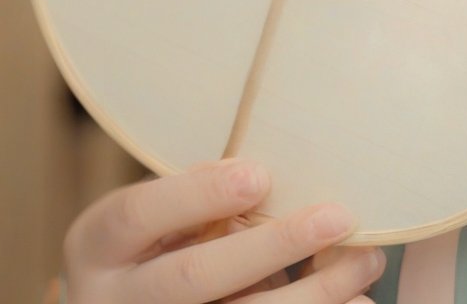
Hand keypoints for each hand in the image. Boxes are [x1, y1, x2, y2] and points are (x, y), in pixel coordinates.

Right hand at [61, 158, 386, 300]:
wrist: (133, 299)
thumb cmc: (165, 235)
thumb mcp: (164, 211)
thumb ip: (204, 196)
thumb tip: (277, 178)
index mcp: (99, 243)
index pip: (139, 213)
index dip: (198, 193)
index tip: (260, 174)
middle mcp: (113, 299)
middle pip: (193, 277)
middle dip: (272, 247)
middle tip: (338, 216)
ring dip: (311, 294)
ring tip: (367, 261)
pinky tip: (357, 302)